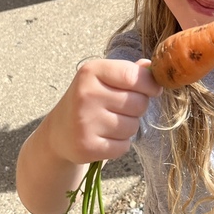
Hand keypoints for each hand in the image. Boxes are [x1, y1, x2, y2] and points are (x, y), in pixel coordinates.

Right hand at [44, 57, 161, 165]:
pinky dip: (120, 144)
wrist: (59, 131)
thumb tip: (151, 66)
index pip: (133, 76)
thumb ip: (128, 72)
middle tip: (121, 108)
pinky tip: (105, 138)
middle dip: (137, 107)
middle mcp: (86, 94)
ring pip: (133, 126)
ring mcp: (85, 122)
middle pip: (138, 103)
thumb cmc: (89, 100)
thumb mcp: (103, 78)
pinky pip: (123, 146)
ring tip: (110, 123)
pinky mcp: (87, 146)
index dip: (150, 84)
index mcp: (91, 72)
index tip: (153, 89)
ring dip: (128, 127)